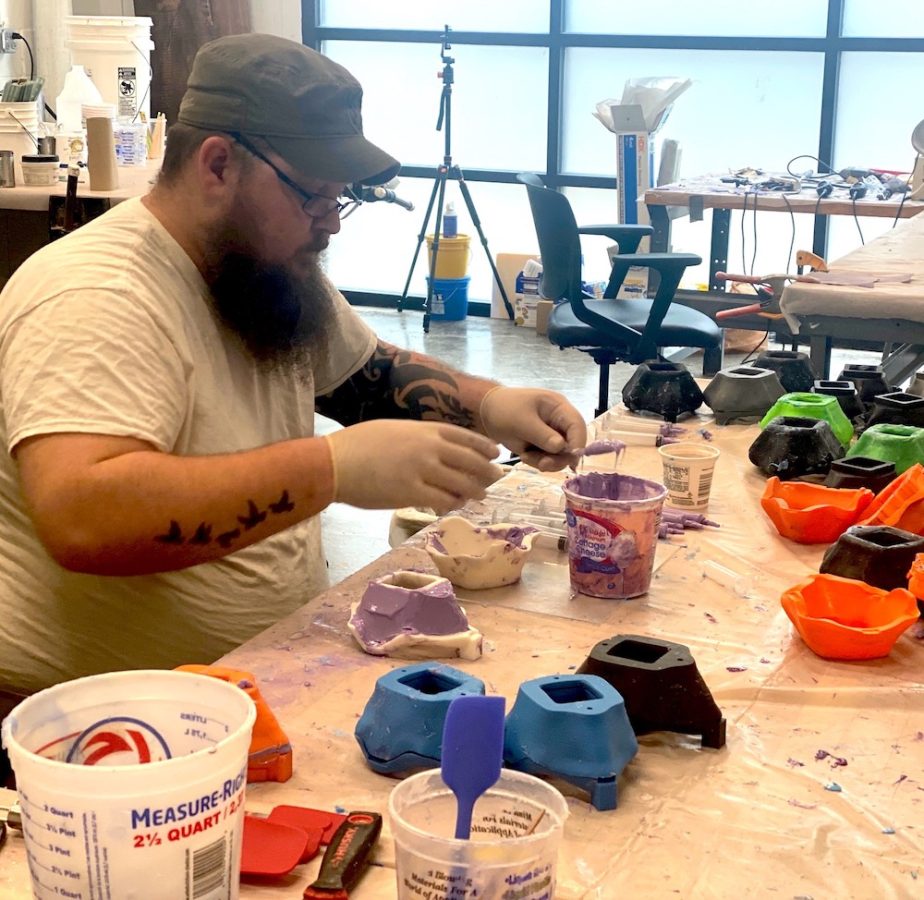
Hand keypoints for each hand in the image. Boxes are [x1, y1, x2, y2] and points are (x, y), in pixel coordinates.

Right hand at [325, 420, 503, 513]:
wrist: (334, 462)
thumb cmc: (358, 444)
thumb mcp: (394, 430)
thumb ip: (418, 438)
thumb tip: (434, 449)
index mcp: (424, 430)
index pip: (465, 437)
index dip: (483, 446)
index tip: (495, 452)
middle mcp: (428, 448)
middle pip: (470, 460)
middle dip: (487, 470)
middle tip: (496, 477)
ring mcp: (422, 471)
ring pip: (461, 483)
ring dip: (475, 490)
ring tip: (481, 496)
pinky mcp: (411, 493)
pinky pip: (442, 500)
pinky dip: (453, 503)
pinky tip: (455, 505)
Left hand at [479, 387, 586, 470]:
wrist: (488, 412)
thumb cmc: (504, 409)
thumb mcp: (522, 421)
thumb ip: (542, 435)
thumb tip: (561, 447)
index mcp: (559, 407)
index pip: (577, 425)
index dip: (578, 443)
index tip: (571, 460)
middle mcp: (559, 421)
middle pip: (573, 443)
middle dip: (559, 458)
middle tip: (542, 465)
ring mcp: (553, 434)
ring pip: (561, 455)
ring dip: (546, 461)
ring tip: (526, 457)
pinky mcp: (544, 445)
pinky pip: (549, 459)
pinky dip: (537, 461)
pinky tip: (524, 455)